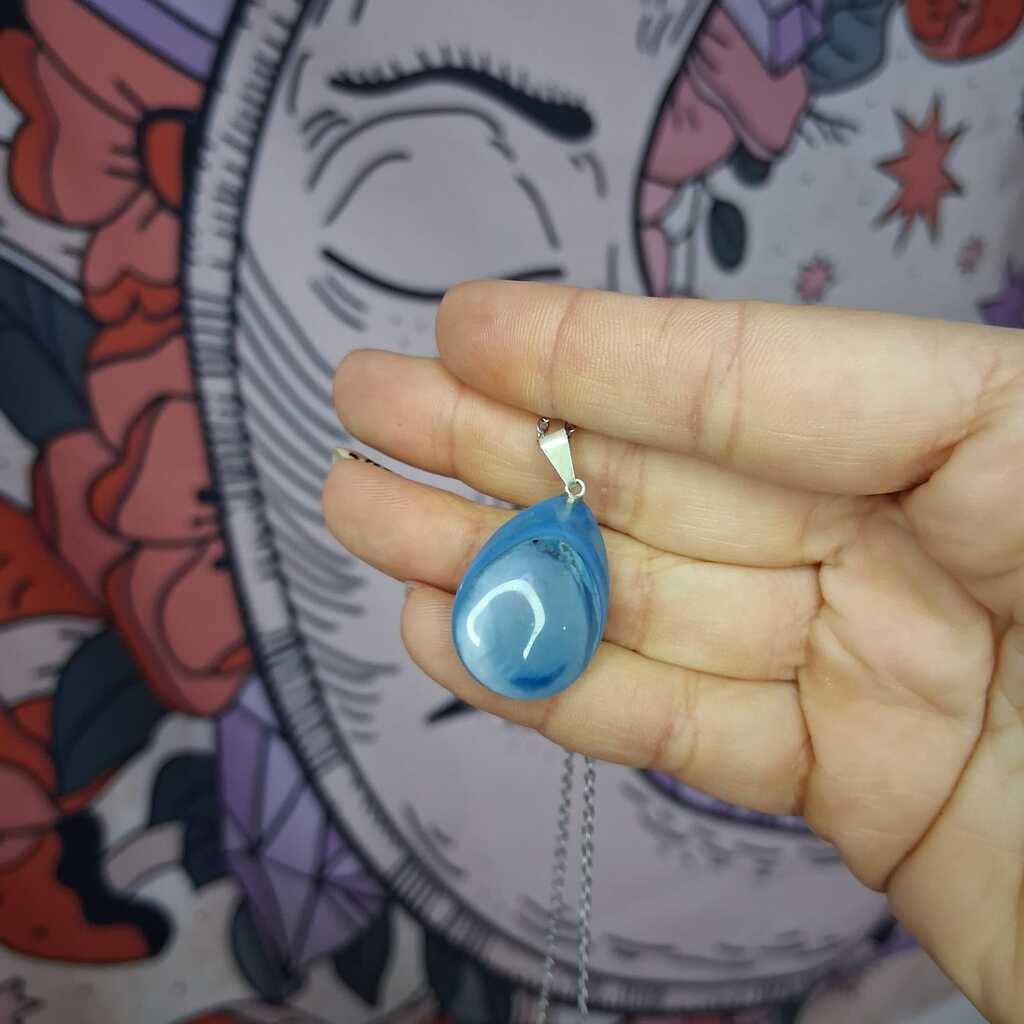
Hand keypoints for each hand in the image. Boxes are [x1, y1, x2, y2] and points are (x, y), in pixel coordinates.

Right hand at [324, 281, 1023, 1020]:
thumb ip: (941, 431)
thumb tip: (723, 377)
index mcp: (1005, 442)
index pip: (765, 378)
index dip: (604, 351)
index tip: (468, 329)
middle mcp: (924, 537)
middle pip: (674, 478)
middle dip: (506, 440)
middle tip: (369, 401)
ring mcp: (877, 660)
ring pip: (649, 599)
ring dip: (499, 562)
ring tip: (369, 514)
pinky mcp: (848, 775)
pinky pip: (680, 716)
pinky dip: (560, 684)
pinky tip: (456, 637)